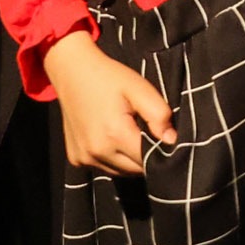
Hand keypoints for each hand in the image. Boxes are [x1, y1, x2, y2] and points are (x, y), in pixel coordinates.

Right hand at [46, 31, 174, 174]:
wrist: (72, 73)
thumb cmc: (109, 78)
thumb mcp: (139, 88)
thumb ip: (159, 114)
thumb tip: (172, 140)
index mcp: (114, 135)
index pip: (149, 160)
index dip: (162, 151)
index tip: (166, 138)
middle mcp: (96, 152)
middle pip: (135, 169)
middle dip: (148, 157)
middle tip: (150, 133)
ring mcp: (84, 158)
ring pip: (120, 172)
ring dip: (130, 160)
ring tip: (132, 133)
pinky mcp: (76, 159)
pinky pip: (104, 168)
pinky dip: (114, 159)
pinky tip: (114, 138)